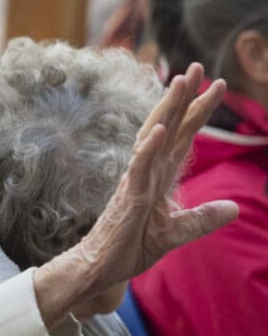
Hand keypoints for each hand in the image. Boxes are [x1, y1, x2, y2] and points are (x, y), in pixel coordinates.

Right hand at [35, 63, 238, 325]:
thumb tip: (234, 207)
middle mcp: (146, 173)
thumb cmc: (129, 249)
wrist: (101, 269)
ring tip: (179, 84)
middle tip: (197, 67)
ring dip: (167, 111)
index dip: (199, 112)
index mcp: (158, 178)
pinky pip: (139, 169)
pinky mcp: (127, 198)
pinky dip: (148, 149)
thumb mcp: (175, 234)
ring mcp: (135, 183)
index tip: (217, 85)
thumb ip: (202, 219)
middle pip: (168, 128)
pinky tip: (159, 131)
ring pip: (153, 138)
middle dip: (184, 98)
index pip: (182, 138)